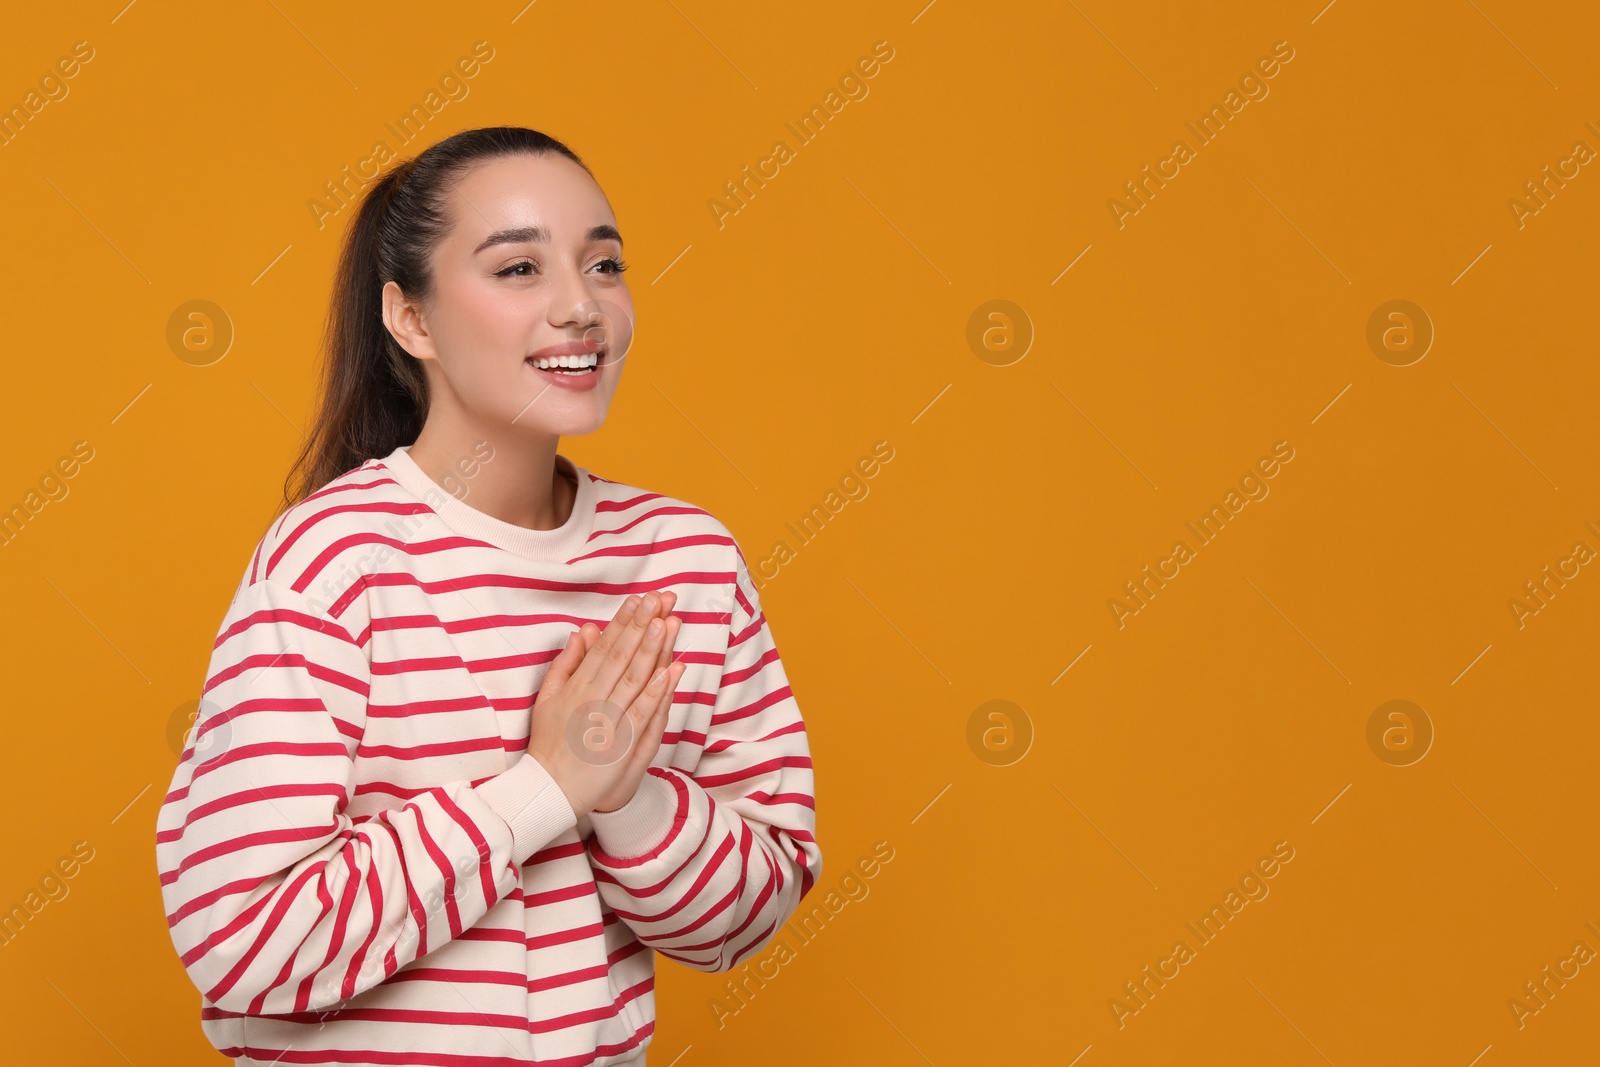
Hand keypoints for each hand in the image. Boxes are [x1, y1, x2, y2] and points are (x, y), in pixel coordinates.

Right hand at [526, 592, 686, 819]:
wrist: (548, 790)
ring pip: (634, 679)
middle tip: (659, 599)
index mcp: (576, 687)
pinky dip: (656, 693)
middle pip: (621, 656)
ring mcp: (608, 721)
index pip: (604, 647)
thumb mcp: (546, 699)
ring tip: (666, 622)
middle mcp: (592, 700)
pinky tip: (669, 671)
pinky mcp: (621, 744)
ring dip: (652, 650)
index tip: (639, 599)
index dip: (623, 622)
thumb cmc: (549, 744)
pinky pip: (641, 714)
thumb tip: (581, 632)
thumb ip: (564, 664)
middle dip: (641, 625)